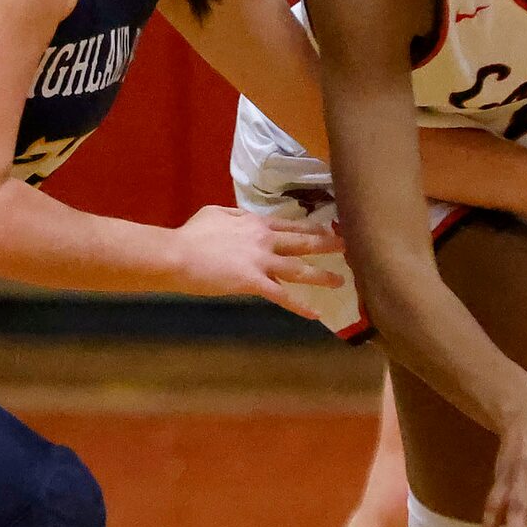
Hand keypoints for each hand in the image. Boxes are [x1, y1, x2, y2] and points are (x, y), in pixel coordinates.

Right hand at [170, 205, 343, 310]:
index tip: (327, 228)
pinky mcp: (254, 282)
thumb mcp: (216, 213)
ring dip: (322, 275)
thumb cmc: (192, 235)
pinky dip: (300, 305)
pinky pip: (282, 296)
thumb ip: (235, 215)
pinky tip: (315, 313)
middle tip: (348, 246)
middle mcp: (265, 240)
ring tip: (341, 281)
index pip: (290, 225)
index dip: (310, 227)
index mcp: (255, 223)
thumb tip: (244, 218)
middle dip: (327, 244)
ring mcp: (261, 262)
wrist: (179, 254)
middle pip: (302, 242)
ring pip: (299, 269)